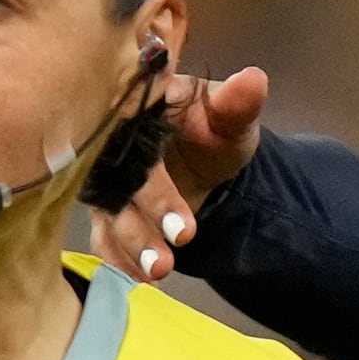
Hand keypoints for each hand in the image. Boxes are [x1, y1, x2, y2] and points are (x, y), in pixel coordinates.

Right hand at [87, 65, 271, 281]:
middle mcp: (112, 142)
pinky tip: (142, 279)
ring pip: (109, 213)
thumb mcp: (233, 120)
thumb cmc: (216, 135)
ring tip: (162, 269)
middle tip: (183, 236)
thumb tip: (254, 79)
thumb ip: (239, 105)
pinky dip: (121, 261)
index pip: (134, 134)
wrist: (210, 170)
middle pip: (119, 179)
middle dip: (147, 213)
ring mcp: (106, 180)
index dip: (154, 172)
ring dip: (133, 244)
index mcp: (139, 105)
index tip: (180, 208)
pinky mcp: (106, 211)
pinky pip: (104, 239)